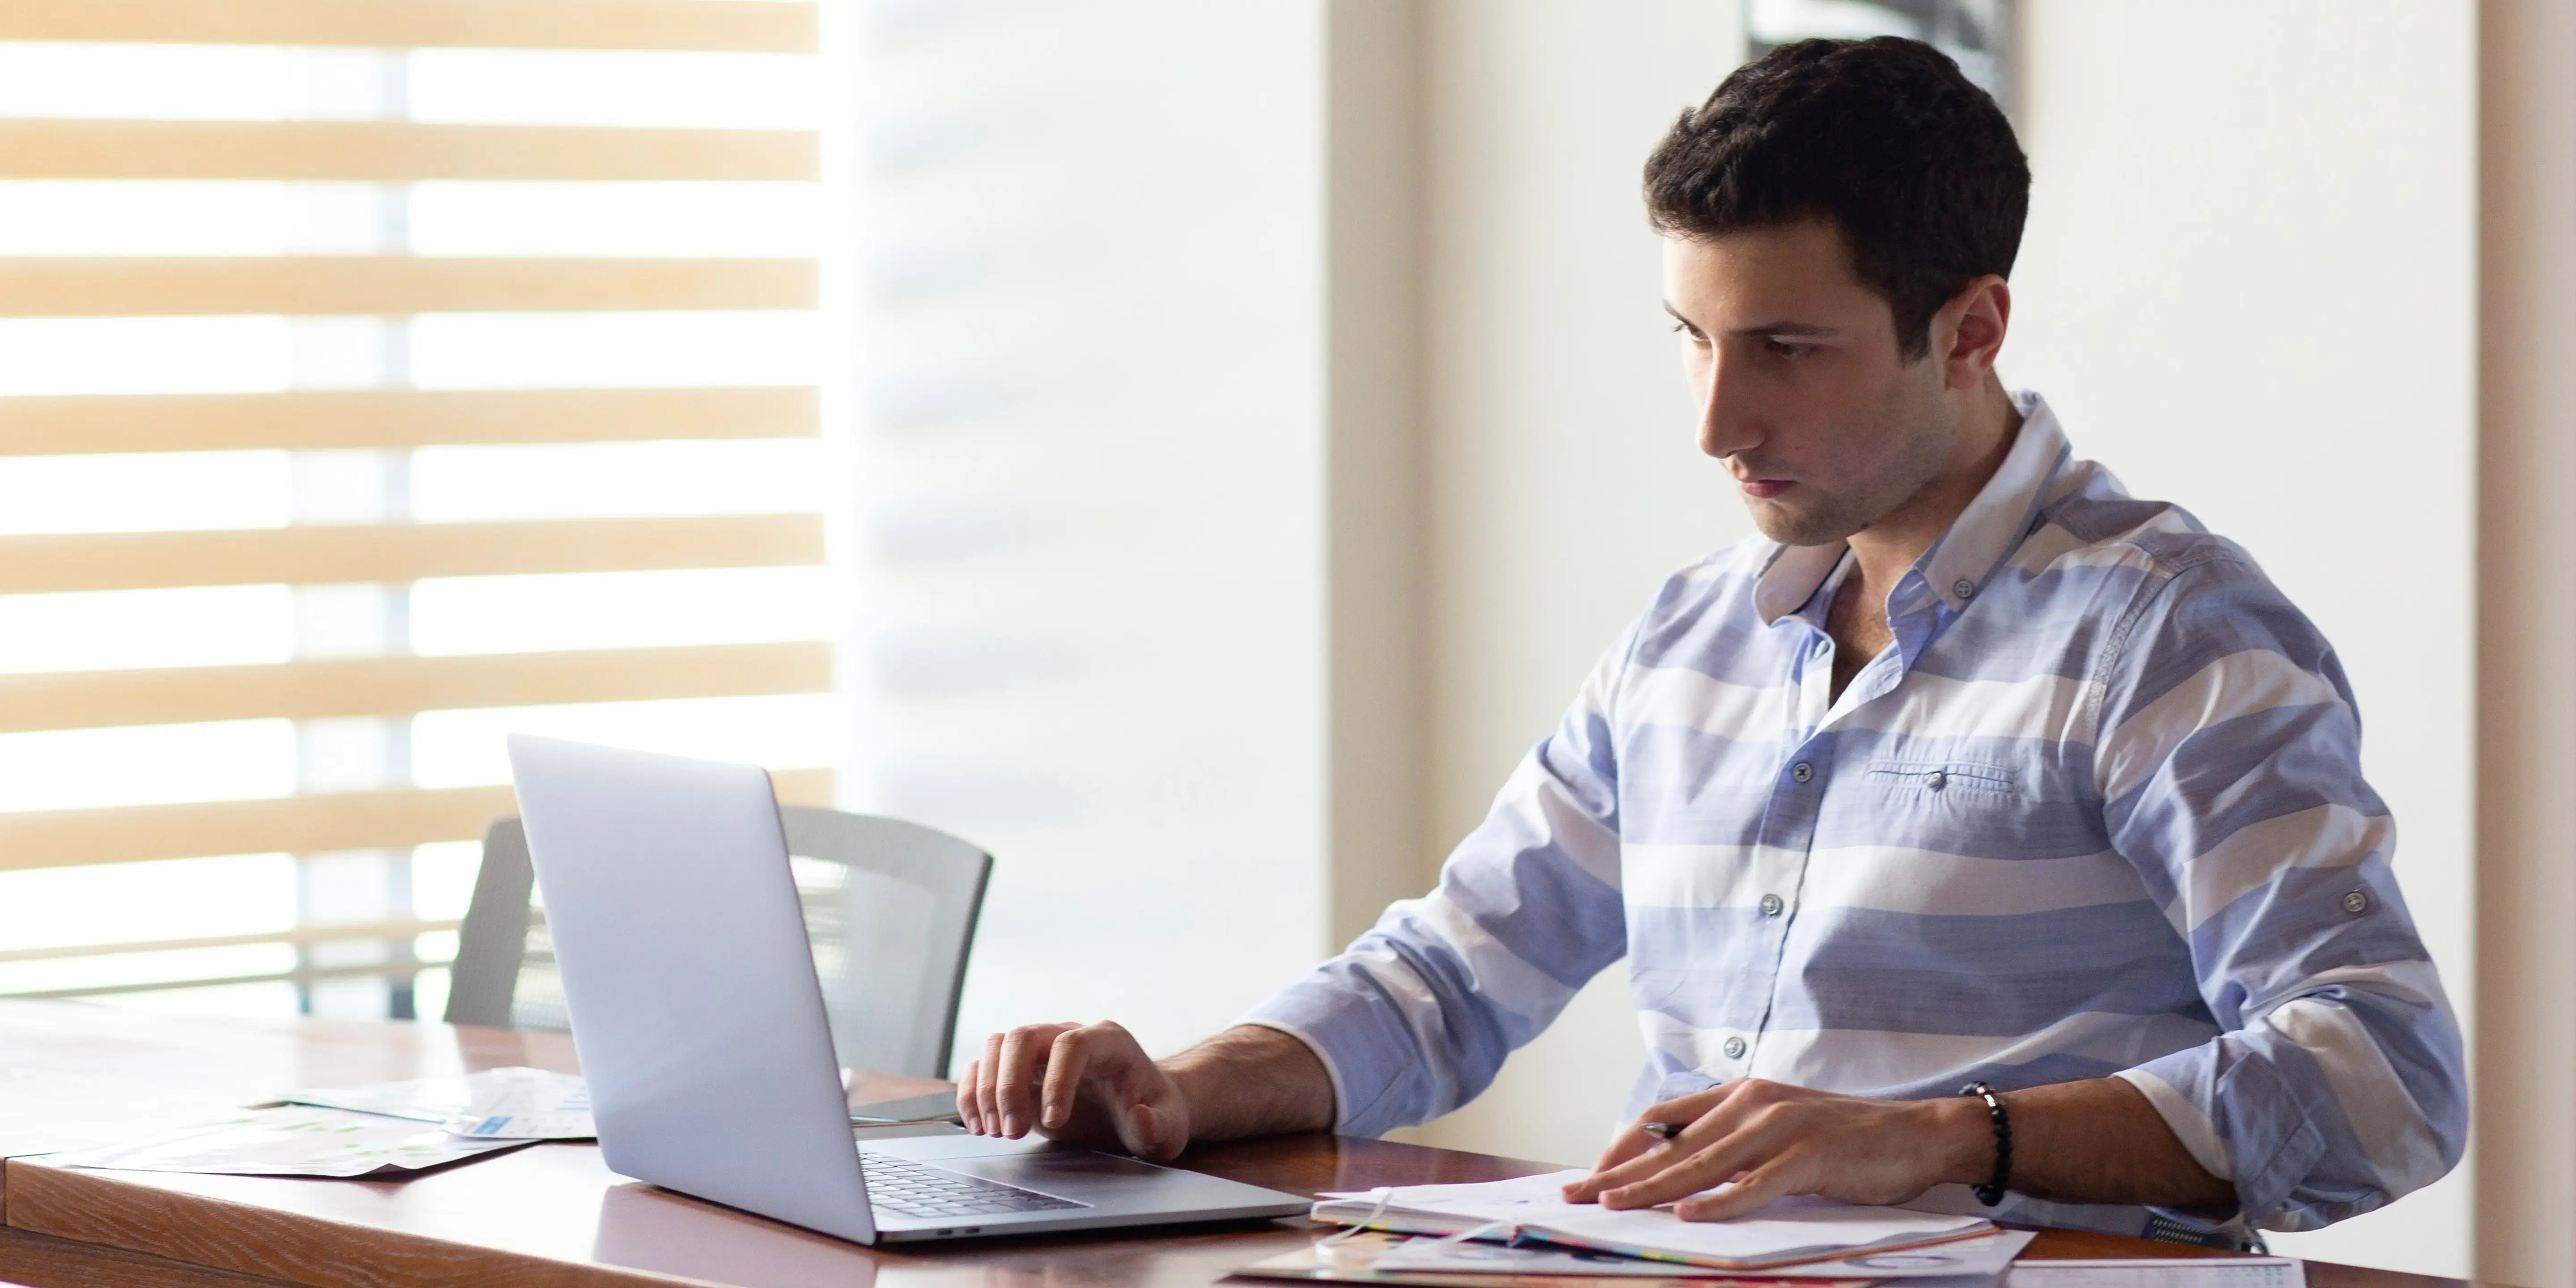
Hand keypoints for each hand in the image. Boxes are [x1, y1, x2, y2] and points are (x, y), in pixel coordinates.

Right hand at [956, 1020, 1191, 1161]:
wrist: (1142, 1109)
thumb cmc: (1157, 1113)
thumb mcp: (1170, 1127)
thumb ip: (1160, 1126)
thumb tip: (1141, 1117)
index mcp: (1109, 1042)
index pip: (1072, 1044)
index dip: (1057, 1080)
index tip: (1054, 1123)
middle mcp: (1069, 1036)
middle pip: (1024, 1037)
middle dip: (1010, 1085)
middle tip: (1012, 1133)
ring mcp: (1042, 1050)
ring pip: (999, 1045)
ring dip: (988, 1089)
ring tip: (994, 1132)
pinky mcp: (1021, 1070)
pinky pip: (984, 1065)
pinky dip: (973, 1092)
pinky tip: (979, 1125)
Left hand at [1559, 1079, 1988, 1221]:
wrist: (1913, 1134)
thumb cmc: (1841, 1138)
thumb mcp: (1774, 1128)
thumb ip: (1728, 1141)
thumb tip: (1675, 1172)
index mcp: (1738, 1095)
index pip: (1662, 1120)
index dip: (1622, 1148)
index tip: (1590, 1176)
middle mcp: (1750, 1104)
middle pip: (1671, 1144)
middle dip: (1620, 1173)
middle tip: (1578, 1196)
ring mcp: (1779, 1128)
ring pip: (1702, 1163)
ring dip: (1654, 1188)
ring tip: (1615, 1206)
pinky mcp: (1808, 1156)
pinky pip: (1755, 1184)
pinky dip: (1721, 1202)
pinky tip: (1691, 1216)